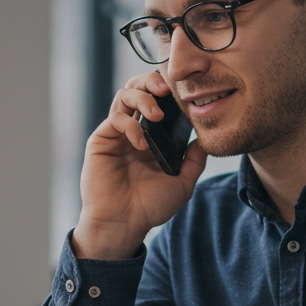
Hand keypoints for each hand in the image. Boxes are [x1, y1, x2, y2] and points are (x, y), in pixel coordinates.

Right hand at [75, 71, 206, 259]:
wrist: (123, 224)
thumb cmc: (150, 207)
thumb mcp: (182, 184)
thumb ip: (194, 161)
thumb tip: (204, 138)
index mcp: (152, 136)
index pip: (159, 100)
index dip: (170, 90)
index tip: (185, 90)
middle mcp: (133, 130)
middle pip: (138, 87)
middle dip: (152, 80)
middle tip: (166, 89)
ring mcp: (116, 133)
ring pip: (125, 94)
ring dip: (143, 97)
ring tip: (157, 113)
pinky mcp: (101, 140)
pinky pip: (116, 118)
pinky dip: (131, 125)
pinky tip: (142, 144)